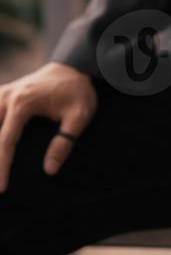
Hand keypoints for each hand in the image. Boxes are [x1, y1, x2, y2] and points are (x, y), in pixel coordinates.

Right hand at [0, 62, 97, 190]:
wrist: (75, 66)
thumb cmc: (78, 90)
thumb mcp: (79, 116)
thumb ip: (65, 142)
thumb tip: (50, 170)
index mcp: (23, 103)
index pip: (6, 141)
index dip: (2, 166)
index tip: (2, 188)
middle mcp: (8, 96)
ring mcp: (4, 92)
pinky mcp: (5, 92)